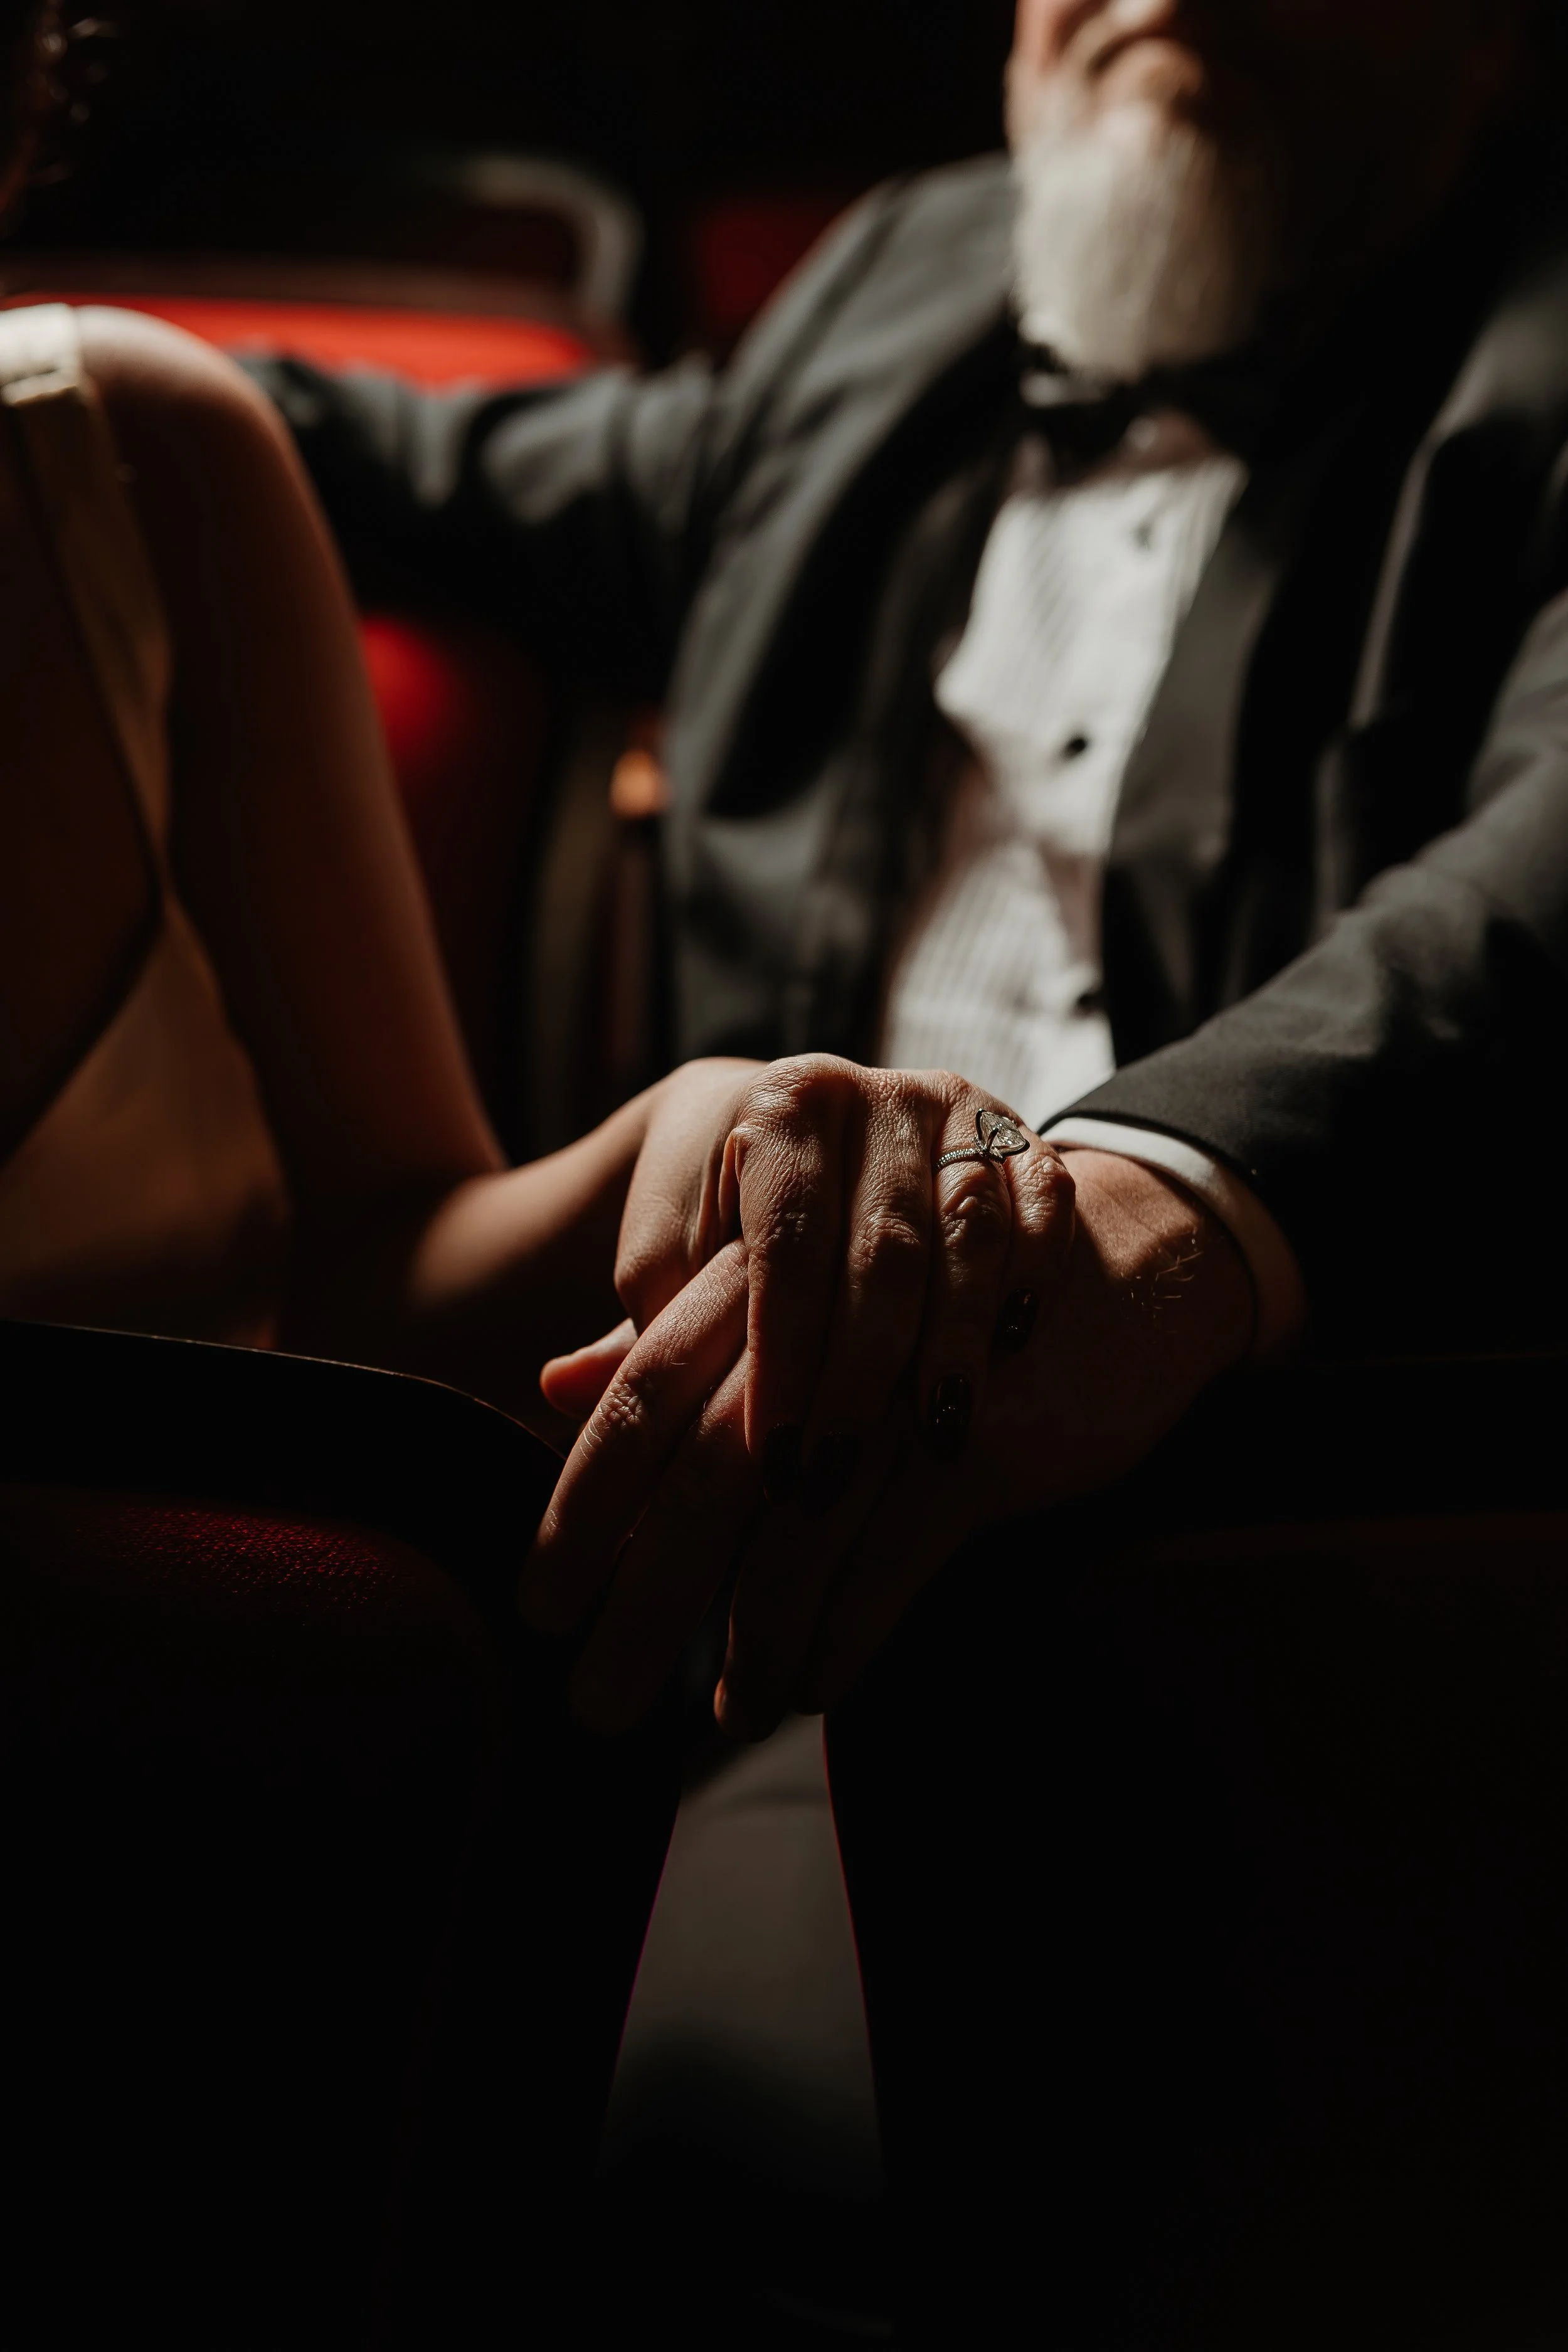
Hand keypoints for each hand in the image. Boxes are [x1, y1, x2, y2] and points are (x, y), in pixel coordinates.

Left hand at [522, 1060, 1251, 1732]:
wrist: (1128, 1248)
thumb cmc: (925, 1270)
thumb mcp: (794, 1279)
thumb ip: (675, 1329)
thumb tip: (551, 1388)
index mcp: (764, 1202)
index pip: (649, 1381)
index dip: (590, 1499)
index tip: (543, 1601)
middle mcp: (833, 1265)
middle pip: (721, 1455)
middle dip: (654, 1589)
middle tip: (595, 1696)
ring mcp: (922, 1336)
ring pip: (815, 1508)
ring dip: (766, 1618)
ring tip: (721, 1708)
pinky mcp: (998, 1412)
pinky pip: (911, 1534)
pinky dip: (857, 1620)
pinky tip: (815, 1686)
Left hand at [545, 1055, 1072, 1472]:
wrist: (835, 1119)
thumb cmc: (738, 1210)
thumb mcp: (679, 1249)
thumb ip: (636, 1322)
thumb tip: (556, 1394)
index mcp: (776, 1106)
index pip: (783, 1239)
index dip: (779, 1354)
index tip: (769, 1459)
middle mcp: (869, 1092)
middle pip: (881, 1249)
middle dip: (859, 1377)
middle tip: (836, 1480)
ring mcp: (954, 1109)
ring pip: (968, 1235)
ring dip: (950, 1346)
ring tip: (935, 1441)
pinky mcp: (1020, 1135)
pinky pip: (1042, 1209)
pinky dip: (1027, 1280)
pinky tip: (1007, 1355)